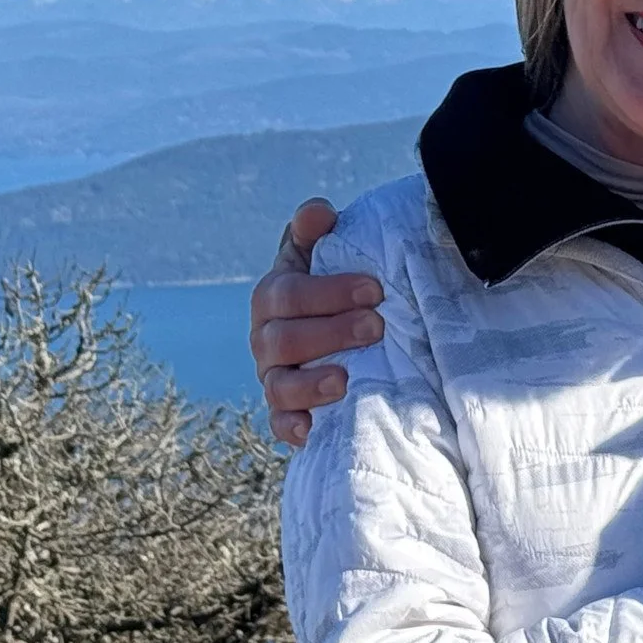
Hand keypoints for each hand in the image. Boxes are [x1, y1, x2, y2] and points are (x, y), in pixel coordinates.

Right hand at [249, 197, 383, 445]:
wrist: (348, 332)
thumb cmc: (337, 286)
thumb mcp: (326, 252)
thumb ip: (316, 228)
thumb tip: (318, 213)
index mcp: (273, 296)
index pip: (287, 294)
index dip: (327, 292)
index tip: (374, 289)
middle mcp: (266, 339)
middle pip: (284, 340)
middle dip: (330, 333)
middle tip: (376, 327)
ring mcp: (273, 378)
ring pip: (279, 386)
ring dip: (310, 384)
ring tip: (345, 379)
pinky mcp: (286, 414)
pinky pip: (280, 426)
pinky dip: (292, 428)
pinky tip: (311, 429)